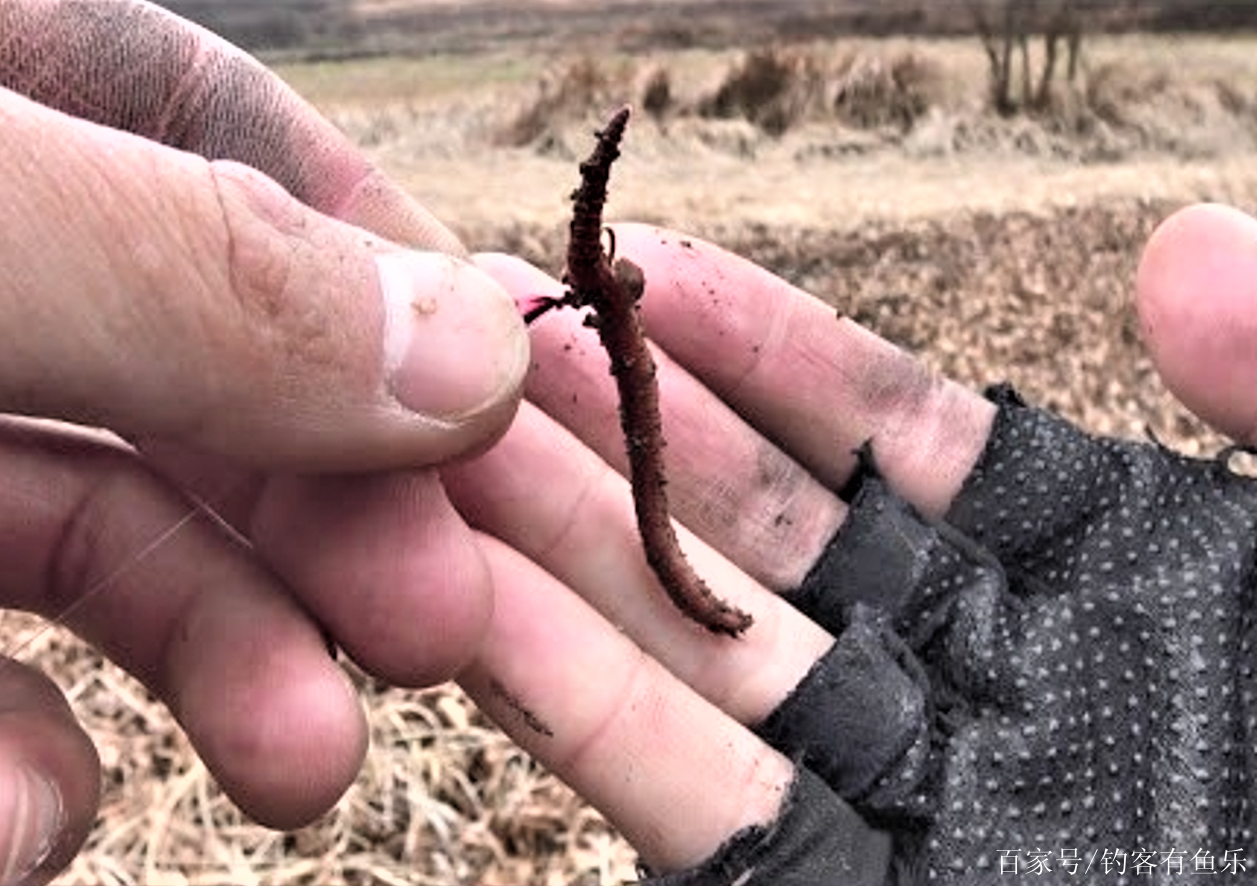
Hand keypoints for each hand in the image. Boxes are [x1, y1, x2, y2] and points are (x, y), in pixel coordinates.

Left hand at [0, 1, 527, 882]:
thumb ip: (183, 271)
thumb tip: (461, 348)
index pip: (201, 126)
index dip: (370, 265)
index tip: (493, 398)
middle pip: (177, 362)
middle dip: (320, 508)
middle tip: (434, 623)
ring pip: (73, 530)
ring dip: (211, 657)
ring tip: (299, 762)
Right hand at [443, 203, 1256, 880]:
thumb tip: (1182, 247)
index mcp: (1089, 581)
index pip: (899, 435)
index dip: (768, 347)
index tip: (649, 270)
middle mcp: (962, 673)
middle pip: (758, 530)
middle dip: (623, 431)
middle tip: (494, 346)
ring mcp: (887, 791)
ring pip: (689, 648)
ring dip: (561, 548)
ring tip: (440, 455)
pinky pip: (684, 793)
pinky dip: (571, 701)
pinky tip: (473, 610)